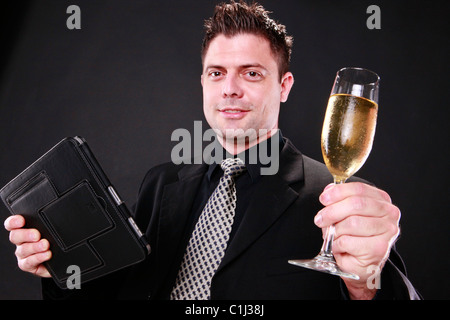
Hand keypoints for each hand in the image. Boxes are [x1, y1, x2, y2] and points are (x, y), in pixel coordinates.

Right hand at [4, 215, 51, 277]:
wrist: (61, 260)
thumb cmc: (55, 243)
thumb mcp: (53, 230)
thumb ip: (49, 224)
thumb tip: (56, 218)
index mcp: (25, 229)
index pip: (13, 224)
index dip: (14, 222)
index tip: (21, 221)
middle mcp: (21, 241)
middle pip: (15, 236)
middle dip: (26, 234)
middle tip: (37, 235)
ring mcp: (23, 254)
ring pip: (23, 250)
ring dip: (35, 247)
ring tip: (46, 245)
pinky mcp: (27, 265)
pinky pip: (29, 262)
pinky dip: (38, 257)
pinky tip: (47, 254)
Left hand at [314, 182, 400, 299]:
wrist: (363, 265)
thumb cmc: (355, 237)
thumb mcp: (346, 214)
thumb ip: (339, 200)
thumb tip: (328, 192)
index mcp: (381, 200)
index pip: (359, 189)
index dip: (338, 192)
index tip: (324, 198)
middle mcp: (389, 213)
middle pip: (356, 204)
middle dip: (333, 211)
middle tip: (320, 219)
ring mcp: (387, 231)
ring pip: (352, 223)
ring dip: (335, 231)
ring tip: (334, 236)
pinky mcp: (379, 248)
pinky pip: (348, 241)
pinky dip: (337, 244)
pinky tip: (340, 247)